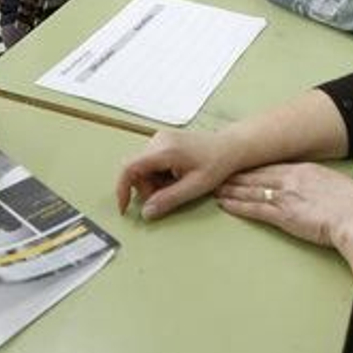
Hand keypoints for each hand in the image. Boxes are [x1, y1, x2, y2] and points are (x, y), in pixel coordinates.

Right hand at [115, 130, 237, 219]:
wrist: (230, 147)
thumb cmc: (217, 165)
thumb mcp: (194, 187)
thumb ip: (169, 200)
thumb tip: (146, 213)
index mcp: (164, 150)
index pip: (129, 168)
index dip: (122, 189)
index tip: (124, 208)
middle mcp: (158, 140)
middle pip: (136, 170)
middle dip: (147, 188)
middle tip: (168, 195)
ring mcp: (159, 138)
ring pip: (142, 167)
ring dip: (153, 182)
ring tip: (176, 184)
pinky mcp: (162, 140)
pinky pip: (150, 161)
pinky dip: (158, 174)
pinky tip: (175, 176)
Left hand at [215, 163, 352, 267]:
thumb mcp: (339, 187)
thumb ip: (323, 187)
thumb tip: (319, 192)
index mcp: (307, 170)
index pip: (273, 167)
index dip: (254, 167)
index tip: (240, 166)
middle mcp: (292, 179)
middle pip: (257, 175)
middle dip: (236, 175)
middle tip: (217, 174)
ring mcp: (286, 196)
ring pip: (251, 191)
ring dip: (231, 190)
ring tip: (215, 189)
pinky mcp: (283, 216)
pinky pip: (254, 210)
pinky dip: (237, 206)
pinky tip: (225, 205)